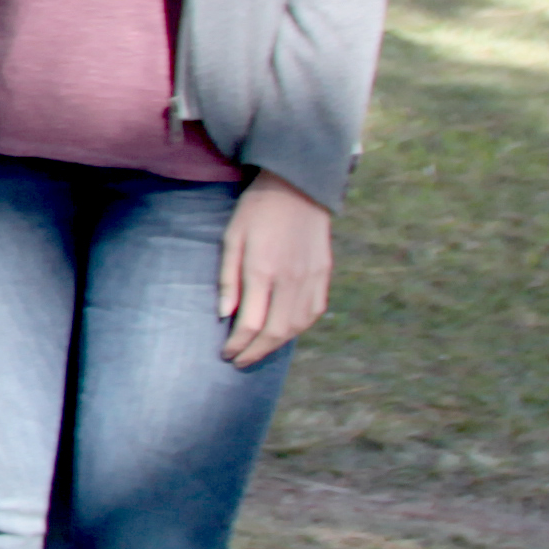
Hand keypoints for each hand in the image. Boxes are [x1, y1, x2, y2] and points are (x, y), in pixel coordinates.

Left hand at [219, 173, 334, 364]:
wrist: (298, 188)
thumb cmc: (256, 211)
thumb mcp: (232, 238)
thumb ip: (228, 279)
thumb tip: (225, 315)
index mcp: (262, 270)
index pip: (250, 323)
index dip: (237, 345)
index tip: (227, 354)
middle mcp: (289, 280)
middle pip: (275, 332)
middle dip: (255, 352)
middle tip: (240, 361)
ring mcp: (311, 279)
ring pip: (296, 327)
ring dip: (276, 344)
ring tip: (259, 349)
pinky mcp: (324, 275)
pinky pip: (313, 313)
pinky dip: (297, 329)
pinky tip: (284, 331)